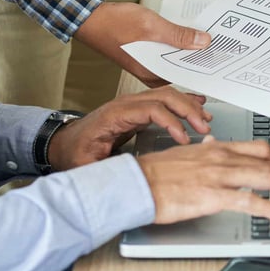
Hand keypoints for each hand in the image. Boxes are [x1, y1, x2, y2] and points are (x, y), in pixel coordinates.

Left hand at [47, 86, 211, 169]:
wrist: (63, 143)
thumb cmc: (74, 153)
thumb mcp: (85, 165)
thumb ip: (105, 169)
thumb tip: (127, 175)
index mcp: (114, 116)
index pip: (151, 109)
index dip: (171, 122)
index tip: (185, 138)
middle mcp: (125, 104)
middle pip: (163, 96)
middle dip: (187, 110)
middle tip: (204, 126)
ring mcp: (132, 104)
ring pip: (166, 95)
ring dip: (188, 104)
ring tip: (206, 118)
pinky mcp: (137, 108)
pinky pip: (164, 99)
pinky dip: (182, 100)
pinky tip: (197, 103)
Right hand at [74, 2, 211, 86]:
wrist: (89, 18)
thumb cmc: (114, 24)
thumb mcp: (152, 26)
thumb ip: (179, 35)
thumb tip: (203, 41)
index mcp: (153, 73)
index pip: (187, 75)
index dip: (205, 68)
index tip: (223, 62)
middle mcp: (152, 74)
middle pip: (184, 69)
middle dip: (202, 60)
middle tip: (223, 51)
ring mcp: (149, 66)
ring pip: (178, 61)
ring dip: (192, 52)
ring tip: (211, 44)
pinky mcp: (147, 56)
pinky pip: (169, 54)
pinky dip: (180, 46)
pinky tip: (191, 39)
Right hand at [137, 136, 269, 223]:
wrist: (135, 183)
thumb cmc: (155, 173)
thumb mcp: (184, 154)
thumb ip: (203, 151)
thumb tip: (213, 145)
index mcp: (216, 148)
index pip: (259, 149)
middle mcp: (222, 158)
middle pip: (269, 163)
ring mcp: (219, 176)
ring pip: (266, 178)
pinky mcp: (212, 196)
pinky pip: (250, 200)